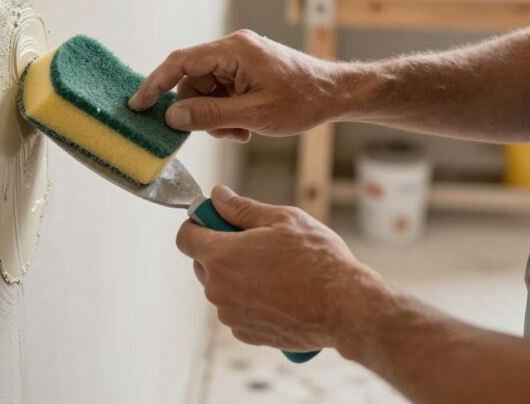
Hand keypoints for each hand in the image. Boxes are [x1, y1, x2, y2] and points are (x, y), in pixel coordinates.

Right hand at [128, 30, 341, 140]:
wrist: (335, 94)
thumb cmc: (303, 99)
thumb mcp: (253, 114)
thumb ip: (210, 115)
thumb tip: (173, 116)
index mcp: (234, 50)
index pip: (181, 62)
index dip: (156, 83)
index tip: (138, 104)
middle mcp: (233, 49)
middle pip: (192, 81)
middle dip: (200, 111)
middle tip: (221, 132)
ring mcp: (239, 60)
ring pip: (205, 91)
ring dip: (216, 117)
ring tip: (240, 131)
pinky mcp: (246, 71)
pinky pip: (221, 93)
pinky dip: (227, 113)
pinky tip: (245, 126)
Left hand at [177, 186, 387, 352]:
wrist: (345, 307)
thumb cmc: (317, 259)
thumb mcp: (281, 220)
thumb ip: (241, 207)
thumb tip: (217, 195)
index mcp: (221, 256)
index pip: (185, 237)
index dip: (198, 224)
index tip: (216, 221)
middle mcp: (218, 289)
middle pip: (203, 263)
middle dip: (221, 250)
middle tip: (257, 244)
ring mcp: (230, 315)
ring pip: (222, 288)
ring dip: (237, 277)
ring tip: (275, 271)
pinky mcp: (246, 334)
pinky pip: (237, 310)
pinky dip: (250, 301)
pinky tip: (280, 294)